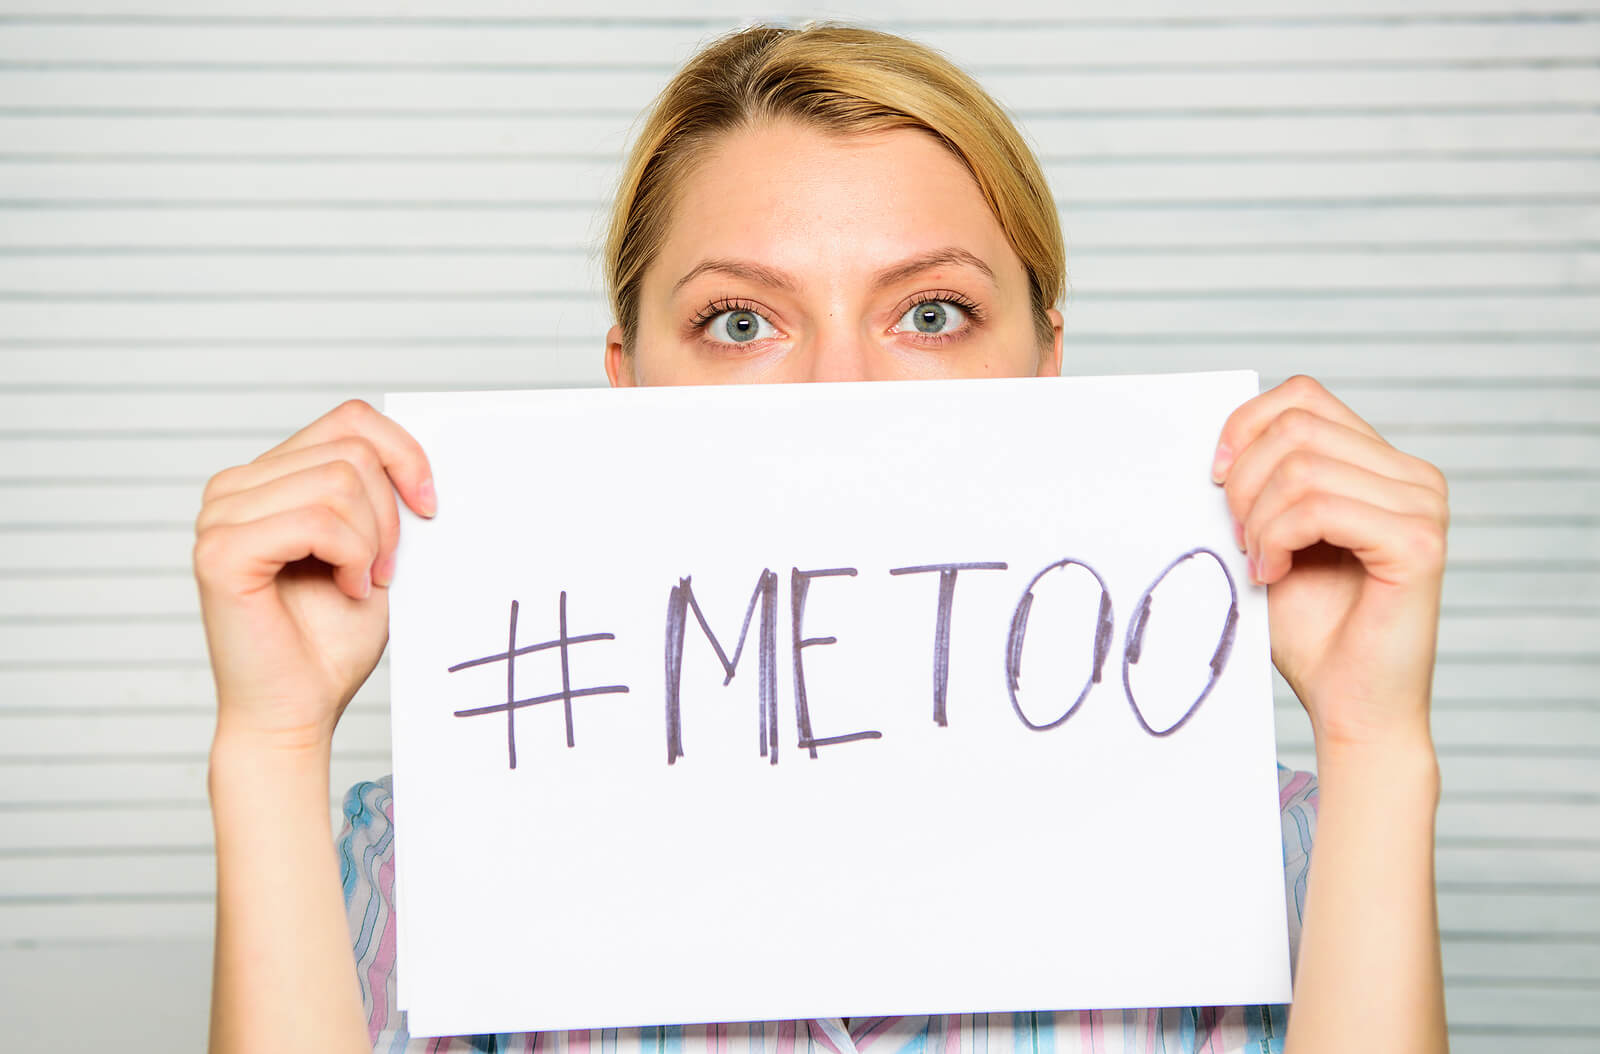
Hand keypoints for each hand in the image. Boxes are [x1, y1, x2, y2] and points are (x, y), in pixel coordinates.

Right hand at [193, 399, 434, 749]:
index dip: (403, 453)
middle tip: (384, 568)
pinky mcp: (220, 551)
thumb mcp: (375, 550)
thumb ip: (382, 496)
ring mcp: (219, 516)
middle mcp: (234, 488)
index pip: (350, 419)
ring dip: (372, 541)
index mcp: (267, 479)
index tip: (430, 507)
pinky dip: (351, 557)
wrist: (298, 711)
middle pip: (351, 449)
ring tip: (360, 582)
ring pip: (338, 482)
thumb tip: (428, 453)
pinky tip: (346, 590)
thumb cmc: (332, 639)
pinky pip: (317, 521)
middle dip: (389, 513)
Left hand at [1212, 376, 1448, 751]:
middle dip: (1244, 483)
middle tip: (1240, 541)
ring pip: (1301, 465)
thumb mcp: (1272, 537)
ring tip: (1261, 564)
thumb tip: (1216, 442)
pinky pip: (1319, 507)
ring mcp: (1424, 506)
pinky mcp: (1417, 543)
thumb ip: (1262, 483)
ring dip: (1258, 519)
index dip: (1246, 426)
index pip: (1303, 396)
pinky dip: (1277, 539)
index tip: (1216, 478)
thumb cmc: (1311, 631)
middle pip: (1296, 426)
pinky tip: (1275, 574)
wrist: (1349, 707)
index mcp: (1382, 466)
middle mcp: (1414, 477)